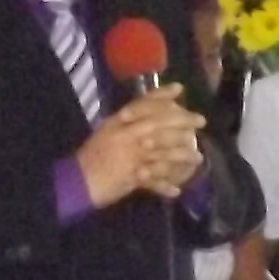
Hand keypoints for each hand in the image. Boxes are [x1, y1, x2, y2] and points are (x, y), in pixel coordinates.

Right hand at [76, 91, 206, 208]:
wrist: (77, 181)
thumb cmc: (89, 156)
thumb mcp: (105, 132)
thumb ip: (124, 123)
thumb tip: (144, 115)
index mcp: (118, 123)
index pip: (143, 104)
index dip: (162, 95)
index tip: (180, 89)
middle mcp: (127, 136)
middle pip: (160, 124)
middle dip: (183, 121)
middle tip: (201, 120)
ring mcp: (132, 157)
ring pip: (163, 152)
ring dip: (183, 155)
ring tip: (198, 157)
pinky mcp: (132, 177)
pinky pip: (154, 181)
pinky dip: (165, 186)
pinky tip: (177, 190)